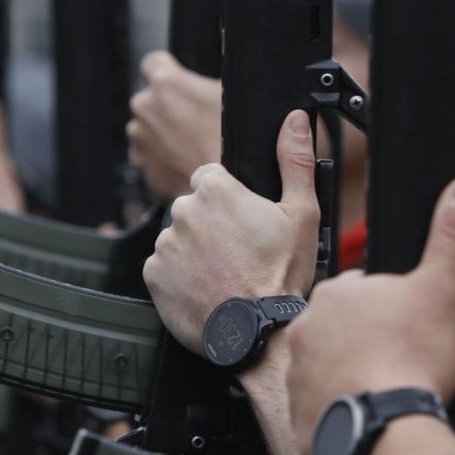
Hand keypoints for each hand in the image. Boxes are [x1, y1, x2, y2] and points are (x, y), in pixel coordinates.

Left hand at [128, 50, 223, 201]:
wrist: (228, 189)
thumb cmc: (236, 143)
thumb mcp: (234, 96)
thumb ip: (210, 83)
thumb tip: (213, 78)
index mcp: (165, 84)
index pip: (152, 63)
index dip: (167, 72)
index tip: (179, 85)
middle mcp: (145, 108)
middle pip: (150, 99)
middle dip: (167, 109)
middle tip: (196, 124)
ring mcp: (140, 139)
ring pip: (146, 129)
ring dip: (162, 135)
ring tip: (191, 148)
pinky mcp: (142, 166)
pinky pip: (148, 157)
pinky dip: (161, 160)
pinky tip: (184, 164)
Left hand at [143, 110, 319, 357]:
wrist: (257, 334)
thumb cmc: (280, 277)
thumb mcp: (301, 214)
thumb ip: (294, 160)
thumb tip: (295, 120)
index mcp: (216, 190)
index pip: (210, 178)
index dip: (229, 200)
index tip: (244, 223)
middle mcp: (183, 211)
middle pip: (193, 208)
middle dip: (211, 225)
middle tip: (239, 253)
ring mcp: (165, 244)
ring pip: (178, 237)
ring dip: (195, 251)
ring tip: (224, 274)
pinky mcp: (153, 274)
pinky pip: (164, 267)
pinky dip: (181, 276)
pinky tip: (207, 288)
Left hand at [285, 174, 454, 444]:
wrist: (387, 430)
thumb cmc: (411, 361)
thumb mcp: (440, 289)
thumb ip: (449, 235)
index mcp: (337, 292)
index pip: (362, 291)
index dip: (388, 310)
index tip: (405, 329)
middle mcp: (307, 327)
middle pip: (342, 329)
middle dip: (367, 341)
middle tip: (398, 360)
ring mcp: (298, 370)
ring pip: (328, 366)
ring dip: (352, 374)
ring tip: (384, 388)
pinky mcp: (298, 409)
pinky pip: (319, 403)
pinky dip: (340, 407)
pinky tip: (367, 411)